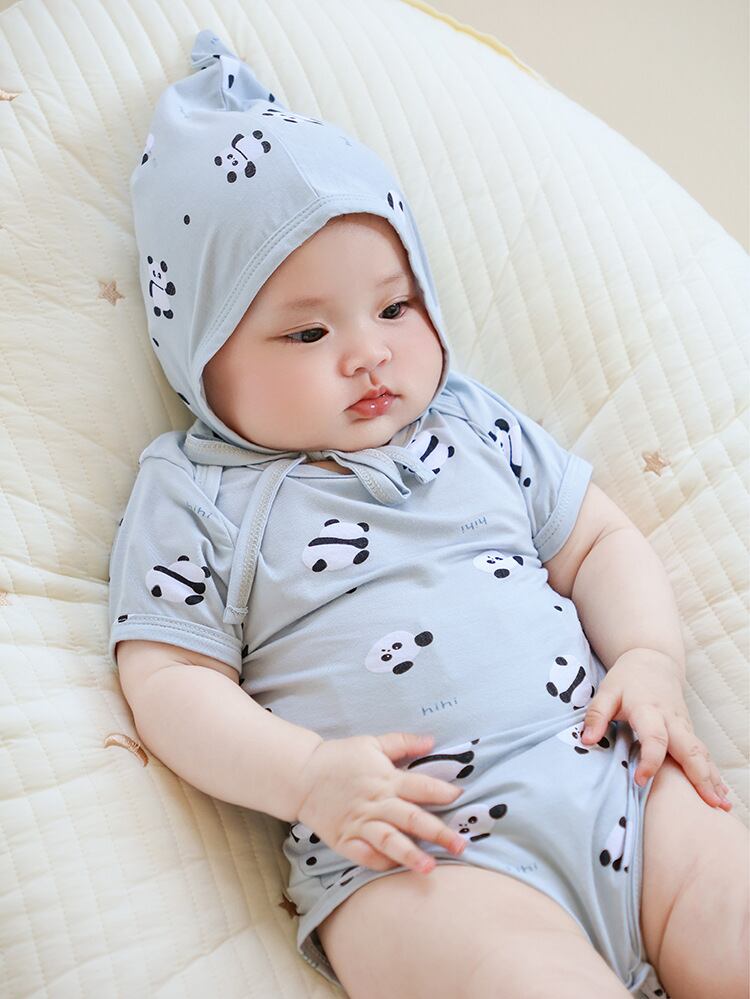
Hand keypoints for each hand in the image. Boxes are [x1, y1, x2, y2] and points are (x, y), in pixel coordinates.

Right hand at [296, 732, 467, 874]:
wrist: (302, 776)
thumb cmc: (340, 758)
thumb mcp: (372, 743)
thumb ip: (402, 743)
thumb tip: (431, 740)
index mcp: (386, 779)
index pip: (419, 786)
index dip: (441, 791)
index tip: (460, 796)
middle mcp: (376, 803)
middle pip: (412, 818)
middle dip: (438, 832)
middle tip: (461, 845)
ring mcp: (360, 824)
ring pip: (390, 841)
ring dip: (411, 855)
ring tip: (430, 867)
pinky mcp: (345, 840)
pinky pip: (365, 856)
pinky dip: (381, 862)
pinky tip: (396, 869)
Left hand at [580, 648, 731, 810]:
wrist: (653, 661)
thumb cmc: (627, 679)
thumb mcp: (607, 692)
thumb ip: (596, 716)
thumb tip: (587, 741)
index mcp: (648, 710)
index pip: (654, 738)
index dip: (649, 760)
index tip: (640, 780)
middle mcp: (671, 719)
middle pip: (690, 748)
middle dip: (700, 776)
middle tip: (708, 804)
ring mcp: (684, 725)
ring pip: (701, 753)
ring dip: (712, 778)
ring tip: (721, 806)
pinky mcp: (689, 730)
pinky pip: (703, 753)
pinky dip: (713, 773)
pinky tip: (721, 794)